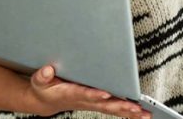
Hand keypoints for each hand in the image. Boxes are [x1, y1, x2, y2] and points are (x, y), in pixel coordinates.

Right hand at [26, 65, 151, 118]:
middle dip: (120, 107)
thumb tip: (48, 69)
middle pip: (104, 105)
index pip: (83, 94)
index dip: (94, 94)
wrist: (47, 101)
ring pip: (112, 109)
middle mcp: (84, 101)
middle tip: (134, 108)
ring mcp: (92, 104)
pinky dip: (129, 113)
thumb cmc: (45, 88)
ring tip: (144, 114)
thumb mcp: (38, 81)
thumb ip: (42, 76)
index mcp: (69, 93)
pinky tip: (142, 114)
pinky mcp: (97, 104)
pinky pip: (114, 110)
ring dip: (129, 112)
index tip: (105, 94)